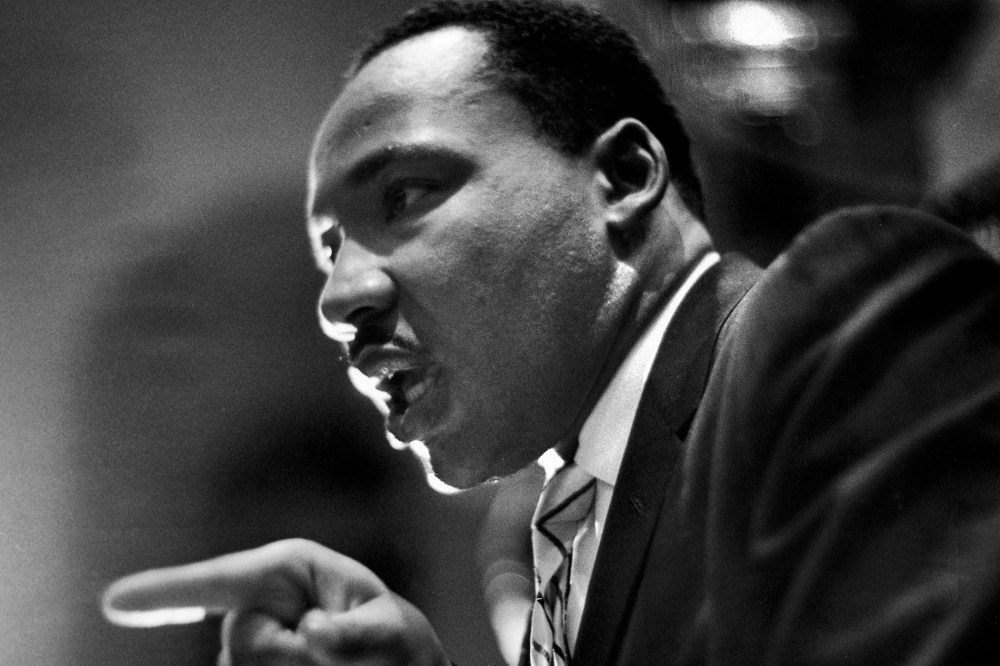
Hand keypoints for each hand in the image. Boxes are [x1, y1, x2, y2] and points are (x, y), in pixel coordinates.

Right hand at [102, 539, 449, 665]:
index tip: (114, 602)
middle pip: (241, 645)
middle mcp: (258, 604)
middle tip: (333, 656)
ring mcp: (250, 642)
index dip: (167, 590)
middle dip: (289, 658)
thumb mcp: (390, 633)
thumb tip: (314, 632)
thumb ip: (356, 636)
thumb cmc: (396, 643)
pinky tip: (305, 664)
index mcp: (287, 570)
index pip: (221, 579)